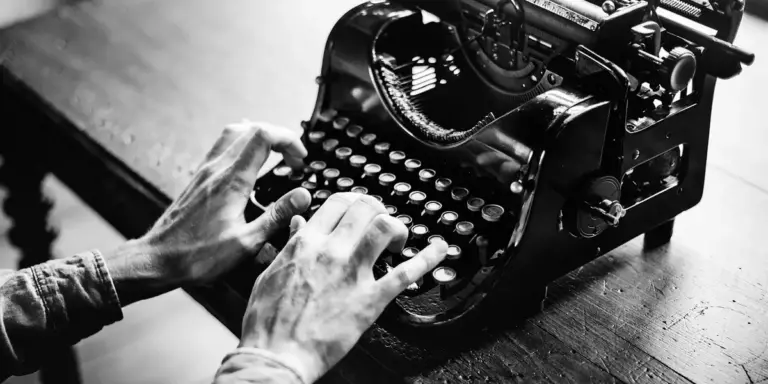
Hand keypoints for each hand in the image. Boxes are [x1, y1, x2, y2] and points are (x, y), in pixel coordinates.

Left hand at [104, 120, 311, 305]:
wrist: (158, 260)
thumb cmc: (198, 257)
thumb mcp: (246, 242)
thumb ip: (277, 216)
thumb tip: (303, 196)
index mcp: (232, 181)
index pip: (263, 136)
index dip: (288, 140)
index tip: (301, 159)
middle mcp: (216, 169)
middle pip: (251, 129)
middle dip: (279, 137)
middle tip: (294, 160)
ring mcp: (205, 172)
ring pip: (234, 133)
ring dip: (259, 137)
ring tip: (276, 154)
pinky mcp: (199, 180)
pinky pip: (222, 147)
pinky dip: (242, 145)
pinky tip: (249, 161)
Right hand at [239, 193, 447, 383]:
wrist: (276, 354)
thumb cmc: (268, 321)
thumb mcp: (271, 272)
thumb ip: (289, 244)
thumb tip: (299, 224)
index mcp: (305, 243)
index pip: (338, 202)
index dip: (354, 202)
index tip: (360, 211)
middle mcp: (331, 251)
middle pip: (365, 208)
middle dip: (378, 211)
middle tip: (380, 224)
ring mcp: (352, 273)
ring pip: (385, 228)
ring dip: (397, 228)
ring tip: (398, 241)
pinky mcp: (370, 300)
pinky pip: (405, 273)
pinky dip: (428, 259)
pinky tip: (440, 250)